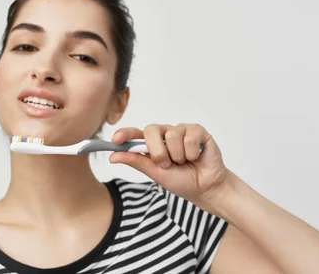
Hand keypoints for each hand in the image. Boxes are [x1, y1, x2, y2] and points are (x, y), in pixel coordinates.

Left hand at [109, 123, 229, 204]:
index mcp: (152, 144)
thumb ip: (136, 161)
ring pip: (172, 135)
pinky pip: (189, 137)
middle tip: (166, 164)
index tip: (115, 140)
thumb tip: (113, 157)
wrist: (205, 188)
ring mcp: (181, 130)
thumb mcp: (155, 173)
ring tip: (185, 161)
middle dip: (157, 151)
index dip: (125, 134)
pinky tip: (197, 157)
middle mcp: (164, 134)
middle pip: (151, 130)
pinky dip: (192, 153)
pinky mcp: (197, 130)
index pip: (134, 134)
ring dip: (178, 155)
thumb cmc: (181, 180)